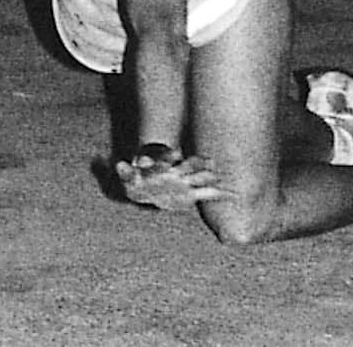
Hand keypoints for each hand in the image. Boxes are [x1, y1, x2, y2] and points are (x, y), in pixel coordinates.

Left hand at [114, 149, 229, 210]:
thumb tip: (118, 165)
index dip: (172, 156)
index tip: (175, 155)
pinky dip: (222, 193)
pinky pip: (209, 193)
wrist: (150, 184)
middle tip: (209, 163)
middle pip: (190, 165)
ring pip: (202, 176)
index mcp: (163, 166)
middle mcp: (178, 173)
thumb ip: (126, 172)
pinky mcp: (193, 195)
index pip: (169, 158)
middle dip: (197, 164)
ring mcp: (187, 182)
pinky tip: (234, 196)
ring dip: (211, 176)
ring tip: (221, 177)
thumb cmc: (139, 179)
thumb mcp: (130, 178)